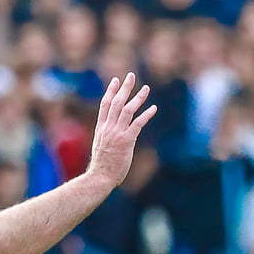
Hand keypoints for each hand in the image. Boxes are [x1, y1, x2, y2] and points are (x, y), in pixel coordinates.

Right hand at [86, 73, 155, 191]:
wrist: (99, 177)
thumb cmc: (101, 167)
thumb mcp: (101, 148)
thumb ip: (107, 138)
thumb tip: (113, 137)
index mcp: (101, 129)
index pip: (105, 105)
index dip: (111, 91)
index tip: (115, 81)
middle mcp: (108, 128)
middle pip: (117, 103)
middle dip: (124, 88)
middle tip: (131, 76)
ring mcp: (117, 134)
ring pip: (128, 110)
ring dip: (138, 97)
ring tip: (146, 88)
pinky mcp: (126, 141)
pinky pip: (138, 123)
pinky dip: (146, 115)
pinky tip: (154, 108)